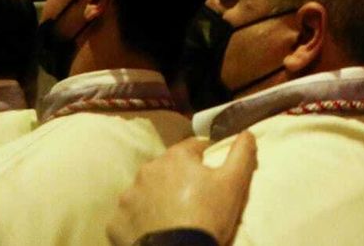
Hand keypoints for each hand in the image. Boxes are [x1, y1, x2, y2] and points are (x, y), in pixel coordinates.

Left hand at [108, 134, 256, 245]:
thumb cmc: (207, 217)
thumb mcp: (233, 184)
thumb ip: (241, 153)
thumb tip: (246, 132)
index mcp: (175, 157)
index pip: (194, 148)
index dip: (205, 161)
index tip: (212, 179)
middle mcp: (147, 170)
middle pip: (168, 169)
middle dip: (179, 179)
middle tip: (194, 202)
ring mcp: (129, 196)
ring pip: (146, 191)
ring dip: (157, 198)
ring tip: (172, 219)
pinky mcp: (117, 222)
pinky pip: (130, 216)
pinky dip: (140, 221)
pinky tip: (153, 232)